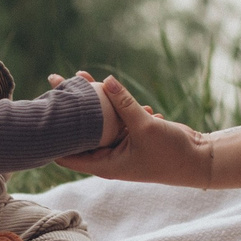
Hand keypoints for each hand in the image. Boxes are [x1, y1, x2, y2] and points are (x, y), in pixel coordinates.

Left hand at [55, 76, 211, 187]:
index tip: (42, 111)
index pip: (66, 154)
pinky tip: (117, 90)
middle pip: (80, 131)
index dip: (52, 135)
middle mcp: (108, 156)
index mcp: (104, 164)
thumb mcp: (145, 127)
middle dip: (70, 108)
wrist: (198, 159)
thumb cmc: (171, 153)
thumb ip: (125, 104)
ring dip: (95, 101)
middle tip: (55, 79)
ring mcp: (120, 146)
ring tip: (81, 76)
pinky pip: (118, 118)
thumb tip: (107, 80)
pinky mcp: (132, 136)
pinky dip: (118, 105)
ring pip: (100, 121)